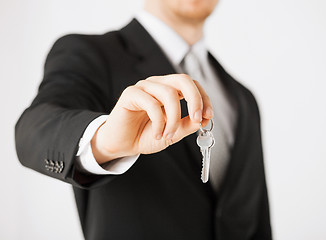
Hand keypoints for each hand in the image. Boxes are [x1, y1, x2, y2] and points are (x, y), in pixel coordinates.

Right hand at [91, 74, 213, 163]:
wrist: (122, 144)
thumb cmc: (146, 135)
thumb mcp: (173, 133)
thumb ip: (187, 125)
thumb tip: (204, 118)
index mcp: (170, 91)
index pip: (192, 85)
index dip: (203, 98)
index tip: (207, 115)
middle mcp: (158, 85)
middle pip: (182, 79)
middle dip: (195, 99)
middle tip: (196, 119)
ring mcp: (144, 87)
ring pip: (168, 93)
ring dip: (174, 118)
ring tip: (168, 135)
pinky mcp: (130, 94)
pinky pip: (151, 103)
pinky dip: (159, 122)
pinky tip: (157, 134)